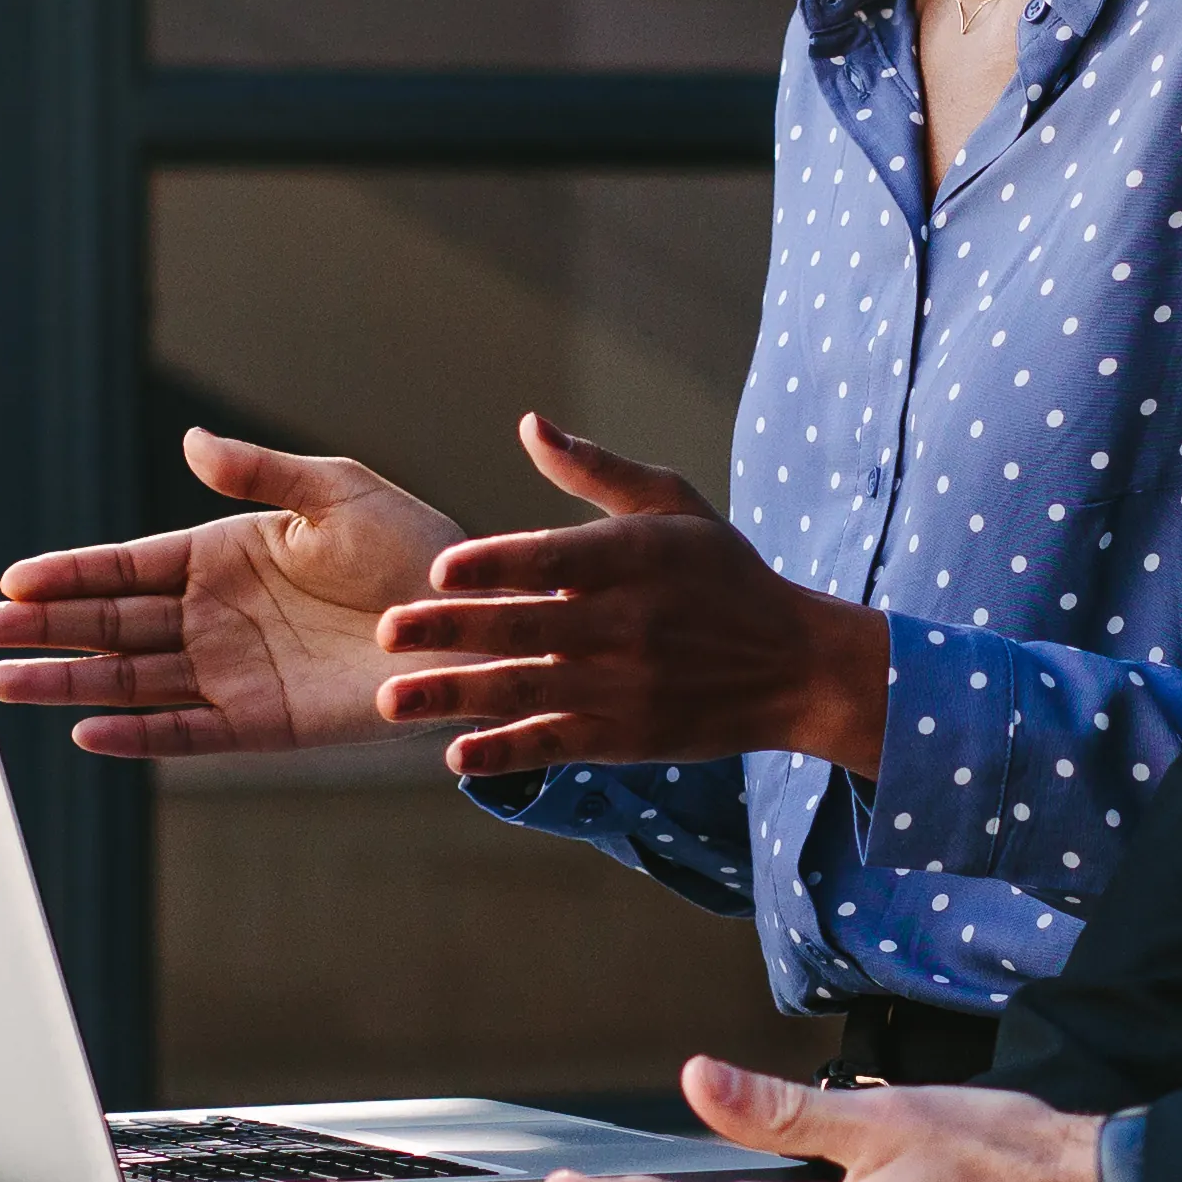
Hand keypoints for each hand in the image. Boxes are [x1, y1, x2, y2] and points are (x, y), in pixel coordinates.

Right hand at [0, 431, 455, 759]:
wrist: (472, 622)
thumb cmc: (411, 549)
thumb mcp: (335, 491)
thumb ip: (260, 472)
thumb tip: (191, 441)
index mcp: (221, 555)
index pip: (125, 567)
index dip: (69, 574)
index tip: (12, 578)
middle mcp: (213, 616)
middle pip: (109, 624)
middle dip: (43, 626)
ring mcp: (231, 672)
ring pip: (129, 678)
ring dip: (68, 680)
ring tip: (4, 681)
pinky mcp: (260, 722)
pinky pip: (186, 731)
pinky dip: (138, 734)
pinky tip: (87, 730)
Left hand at [372, 419, 898, 788]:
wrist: (795, 666)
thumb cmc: (723, 575)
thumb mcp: (673, 506)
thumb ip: (596, 469)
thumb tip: (530, 425)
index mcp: (634, 558)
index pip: (554, 560)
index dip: (496, 565)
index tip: (440, 569)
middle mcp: (626, 623)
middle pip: (525, 627)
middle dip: (451, 630)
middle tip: (386, 631)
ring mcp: (623, 685)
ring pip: (525, 689)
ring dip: (454, 695)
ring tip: (392, 699)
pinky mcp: (625, 737)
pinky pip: (555, 744)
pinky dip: (507, 752)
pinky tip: (458, 756)